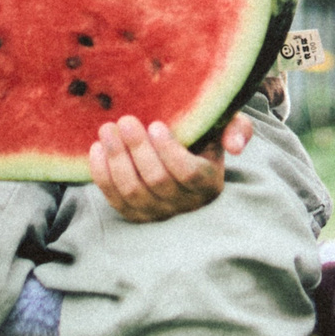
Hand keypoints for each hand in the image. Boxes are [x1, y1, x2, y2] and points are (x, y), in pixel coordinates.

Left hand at [88, 110, 250, 220]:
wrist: (181, 157)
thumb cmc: (202, 140)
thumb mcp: (223, 129)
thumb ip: (237, 129)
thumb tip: (236, 147)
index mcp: (208, 182)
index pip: (188, 172)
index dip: (170, 151)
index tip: (157, 125)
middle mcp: (184, 204)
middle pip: (156, 180)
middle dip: (138, 149)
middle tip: (125, 121)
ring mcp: (157, 213)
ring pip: (133, 190)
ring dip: (117, 159)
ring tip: (107, 130)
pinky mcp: (134, 214)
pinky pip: (114, 198)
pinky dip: (102, 174)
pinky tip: (96, 149)